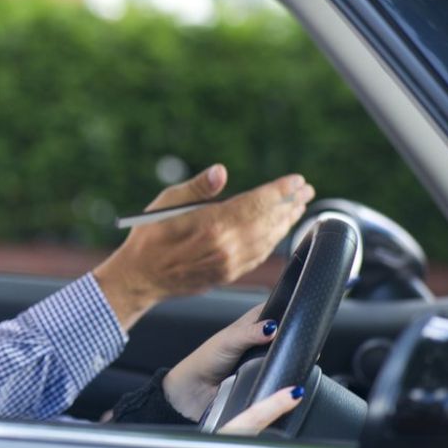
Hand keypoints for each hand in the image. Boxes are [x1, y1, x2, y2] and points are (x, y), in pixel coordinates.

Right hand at [93, 164, 314, 328]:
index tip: (297, 180)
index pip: (257, 203)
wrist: (141, 276)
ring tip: (298, 207)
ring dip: (286, 222)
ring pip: (268, 240)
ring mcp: (228, 264)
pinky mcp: (227, 274)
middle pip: (268, 221)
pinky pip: (259, 256)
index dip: (280, 191)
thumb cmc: (150, 235)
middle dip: (290, 204)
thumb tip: (221, 171)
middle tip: (306, 189)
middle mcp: (225, 246)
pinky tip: (279, 230)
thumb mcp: (168, 203)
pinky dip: (273, 241)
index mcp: (212, 224)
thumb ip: (199, 187)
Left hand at [162, 303, 303, 434]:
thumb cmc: (207, 359)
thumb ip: (250, 333)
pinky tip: (284, 373)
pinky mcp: (266, 374)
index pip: (279, 308)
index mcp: (253, 321)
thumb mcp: (229, 340)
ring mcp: (265, 356)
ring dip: (288, 357)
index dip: (290, 310)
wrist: (197, 389)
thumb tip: (272, 327)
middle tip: (298, 342)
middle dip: (293, 337)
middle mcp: (261, 337)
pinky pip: (280, 371)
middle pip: (286, 333)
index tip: (300, 315)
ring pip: (286, 353)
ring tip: (291, 359)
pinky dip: (282, 372)